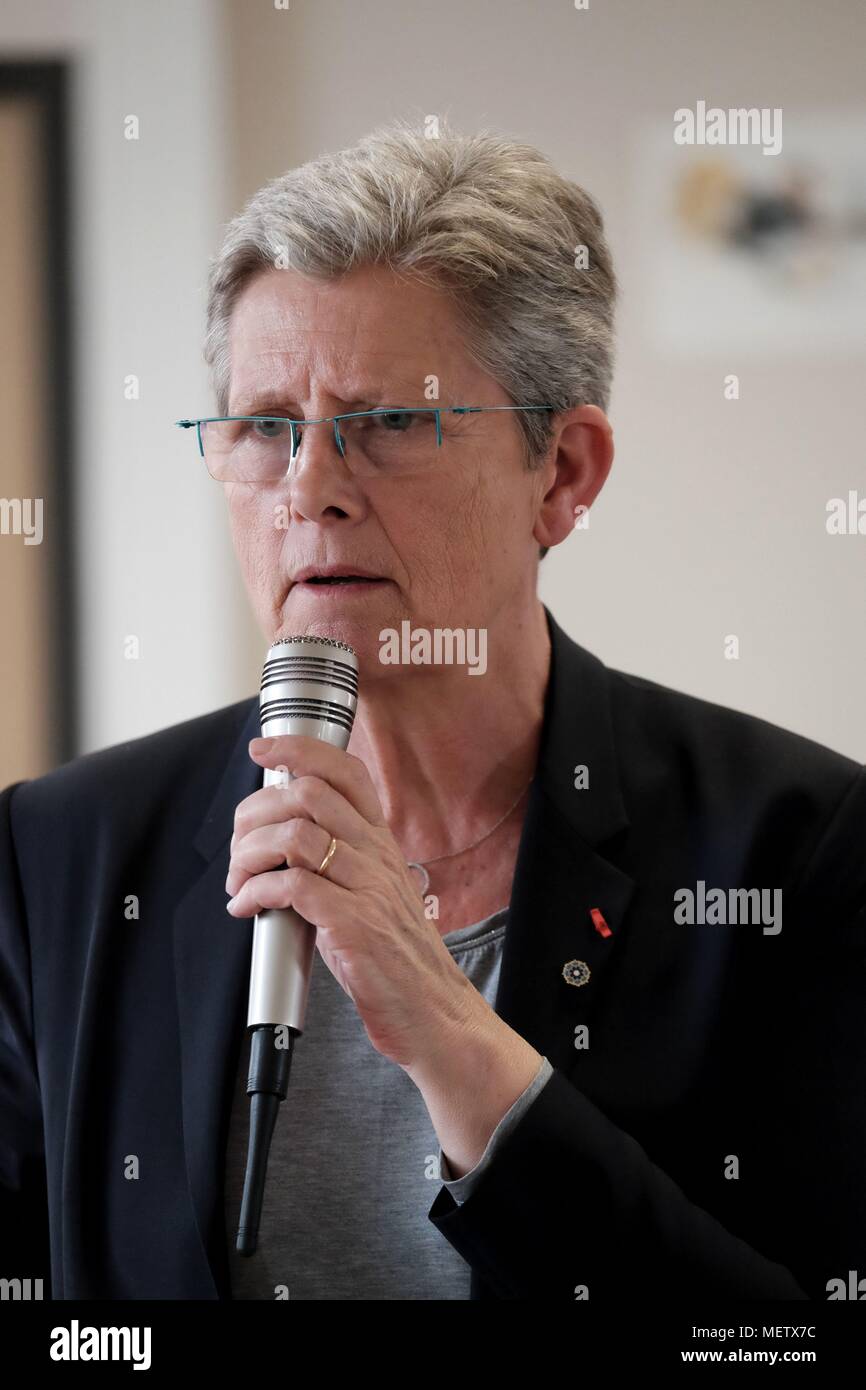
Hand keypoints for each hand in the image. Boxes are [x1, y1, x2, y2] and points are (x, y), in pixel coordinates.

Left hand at [225, 734, 483, 1070]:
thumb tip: (275, 841)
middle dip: (254, 812)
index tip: (263, 749)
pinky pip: (292, 886)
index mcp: (380, 841)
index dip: (299, 749)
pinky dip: (256, 892)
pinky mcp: (354, 924)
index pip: (345, 771)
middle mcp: (376, 854)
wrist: (429, 1010)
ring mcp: (367, 887)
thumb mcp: (370, 892)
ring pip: (295, 835)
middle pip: (307, 793)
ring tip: (238, 881)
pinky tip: (247, 907)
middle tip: (237, 847)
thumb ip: (334, 861)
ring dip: (249, 854)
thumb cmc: (391, 956)